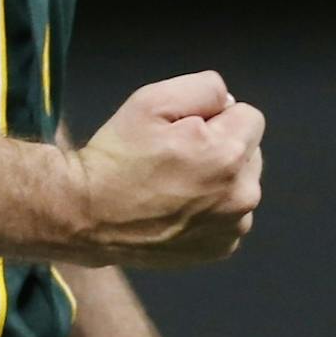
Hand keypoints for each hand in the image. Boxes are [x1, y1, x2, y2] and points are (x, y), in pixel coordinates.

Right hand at [62, 71, 264, 267]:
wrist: (85, 215)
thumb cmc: (117, 155)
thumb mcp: (152, 100)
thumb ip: (205, 88)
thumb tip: (229, 102)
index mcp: (228, 154)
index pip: (249, 116)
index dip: (214, 116)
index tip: (182, 130)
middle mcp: (241, 195)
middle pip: (249, 151)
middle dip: (221, 146)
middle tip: (175, 156)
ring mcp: (232, 227)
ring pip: (240, 184)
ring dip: (219, 178)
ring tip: (173, 184)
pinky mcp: (220, 248)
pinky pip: (229, 214)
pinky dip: (211, 208)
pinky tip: (176, 208)